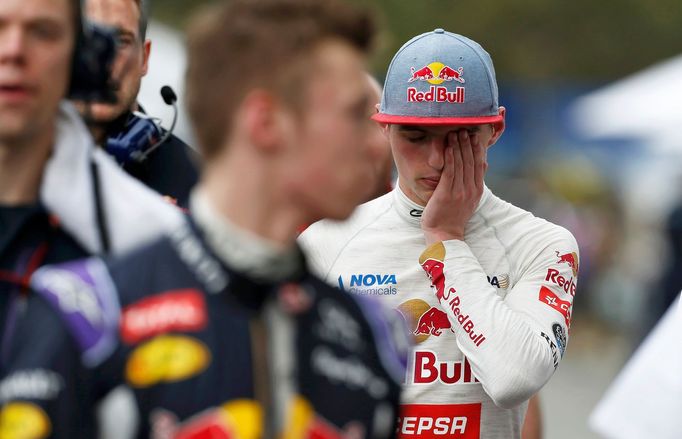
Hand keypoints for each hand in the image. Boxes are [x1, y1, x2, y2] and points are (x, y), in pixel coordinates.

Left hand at [421, 130, 485, 244]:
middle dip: (468, 143)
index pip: (478, 164)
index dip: (477, 148)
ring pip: (460, 164)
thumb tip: (484, 164)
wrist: (445, 234)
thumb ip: (475, 181)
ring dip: (458, 146)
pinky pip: (449, 172)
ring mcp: (459, 191)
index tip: (475, 135)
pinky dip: (450, 158)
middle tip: (465, 128)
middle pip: (471, 161)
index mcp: (476, 190)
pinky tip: (448, 147)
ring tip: (456, 132)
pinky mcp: (447, 193)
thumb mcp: (470, 199)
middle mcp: (470, 189)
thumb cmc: (453, 217)